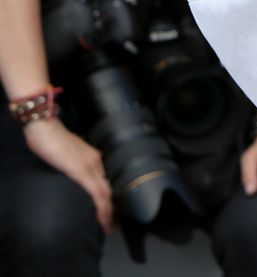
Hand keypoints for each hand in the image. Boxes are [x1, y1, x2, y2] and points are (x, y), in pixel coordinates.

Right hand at [23, 117, 111, 231]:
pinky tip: (101, 217)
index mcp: (94, 158)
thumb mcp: (69, 155)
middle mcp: (97, 162)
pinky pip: (95, 192)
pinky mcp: (80, 170)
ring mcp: (90, 166)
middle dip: (112, 209)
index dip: (109, 199)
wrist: (45, 127)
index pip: (106, 182)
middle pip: (109, 190)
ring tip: (107, 226)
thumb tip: (75, 176)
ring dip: (108, 212)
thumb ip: (75, 164)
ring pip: (105, 193)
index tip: (111, 213)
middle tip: (112, 225)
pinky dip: (100, 206)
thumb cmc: (52, 140)